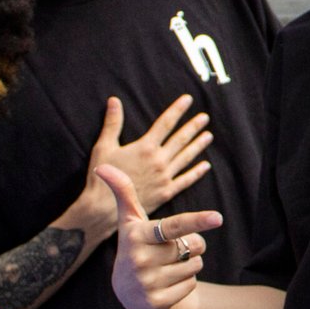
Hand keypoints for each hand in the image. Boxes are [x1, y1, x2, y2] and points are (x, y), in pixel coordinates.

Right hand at [71, 96, 211, 240]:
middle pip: (180, 139)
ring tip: (209, 136)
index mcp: (145, 147)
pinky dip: (196, 172)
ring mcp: (164, 177)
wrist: (103, 208)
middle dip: (193, 126)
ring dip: (198, 146)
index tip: (188, 100)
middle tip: (204, 117)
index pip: (165, 123)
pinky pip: (185, 180)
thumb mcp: (104, 147)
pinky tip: (205, 166)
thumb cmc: (101, 177)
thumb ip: (112, 123)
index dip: (177, 110)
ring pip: (185, 158)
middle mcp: (158, 160)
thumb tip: (114, 100)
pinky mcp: (166, 192)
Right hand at [97, 164, 220, 308]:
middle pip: (194, 244)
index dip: (197, 220)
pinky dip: (186, 283)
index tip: (218, 217)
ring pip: (195, 265)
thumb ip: (124, 192)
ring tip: (166, 266)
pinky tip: (167, 283)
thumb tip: (104, 166)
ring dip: (189, 264)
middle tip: (170, 249)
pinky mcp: (156, 302)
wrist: (129, 292)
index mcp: (137, 236)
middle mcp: (140, 260)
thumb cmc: (136, 246)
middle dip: (191, 244)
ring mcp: (147, 283)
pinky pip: (191, 284)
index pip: (173, 226)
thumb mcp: (130, 221)